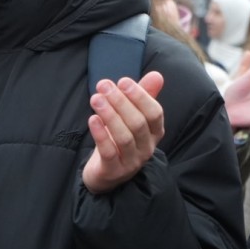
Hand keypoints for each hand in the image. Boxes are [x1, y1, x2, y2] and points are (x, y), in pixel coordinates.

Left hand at [83, 72, 165, 193]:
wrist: (106, 172)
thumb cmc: (119, 138)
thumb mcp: (132, 116)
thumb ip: (144, 96)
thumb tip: (157, 75)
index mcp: (155, 133)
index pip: (154, 113)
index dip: (140, 96)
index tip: (123, 81)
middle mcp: (146, 148)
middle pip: (138, 123)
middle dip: (120, 101)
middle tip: (103, 85)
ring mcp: (131, 162)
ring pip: (124, 137)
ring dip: (109, 115)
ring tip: (96, 98)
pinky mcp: (113, 171)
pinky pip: (109, 152)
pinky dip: (101, 134)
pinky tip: (92, 119)